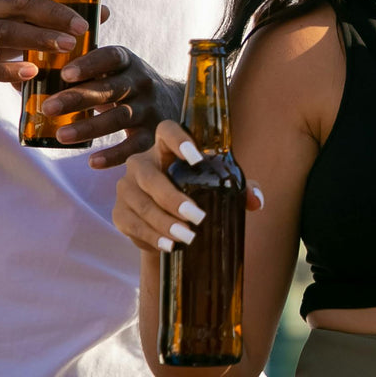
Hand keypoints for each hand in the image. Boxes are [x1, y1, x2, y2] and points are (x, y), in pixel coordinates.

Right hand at [0, 0, 90, 94]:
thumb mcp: (22, 16)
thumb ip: (57, 11)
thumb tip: (104, 12)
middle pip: (20, 1)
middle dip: (55, 12)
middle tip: (82, 26)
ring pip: (8, 31)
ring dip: (41, 38)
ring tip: (69, 46)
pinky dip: (12, 70)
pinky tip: (33, 72)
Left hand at [39, 45, 179, 169]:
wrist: (173, 102)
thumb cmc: (124, 84)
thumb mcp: (110, 70)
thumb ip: (76, 72)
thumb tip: (20, 80)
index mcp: (128, 61)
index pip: (111, 57)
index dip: (90, 64)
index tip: (65, 73)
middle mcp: (142, 82)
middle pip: (110, 89)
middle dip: (78, 98)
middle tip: (48, 107)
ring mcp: (149, 108)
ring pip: (120, 118)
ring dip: (89, 127)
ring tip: (61, 136)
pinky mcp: (153, 134)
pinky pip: (134, 146)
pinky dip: (114, 155)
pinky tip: (92, 161)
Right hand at [112, 121, 264, 252]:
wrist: (167, 223)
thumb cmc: (195, 193)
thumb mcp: (216, 187)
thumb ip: (238, 188)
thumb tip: (256, 200)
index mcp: (165, 148)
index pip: (166, 131)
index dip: (179, 140)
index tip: (198, 159)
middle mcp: (141, 163)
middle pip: (151, 176)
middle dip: (173, 198)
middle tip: (198, 217)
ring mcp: (126, 187)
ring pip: (142, 203)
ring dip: (164, 222)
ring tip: (187, 237)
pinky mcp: (119, 212)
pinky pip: (133, 224)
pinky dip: (152, 236)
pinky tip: (169, 245)